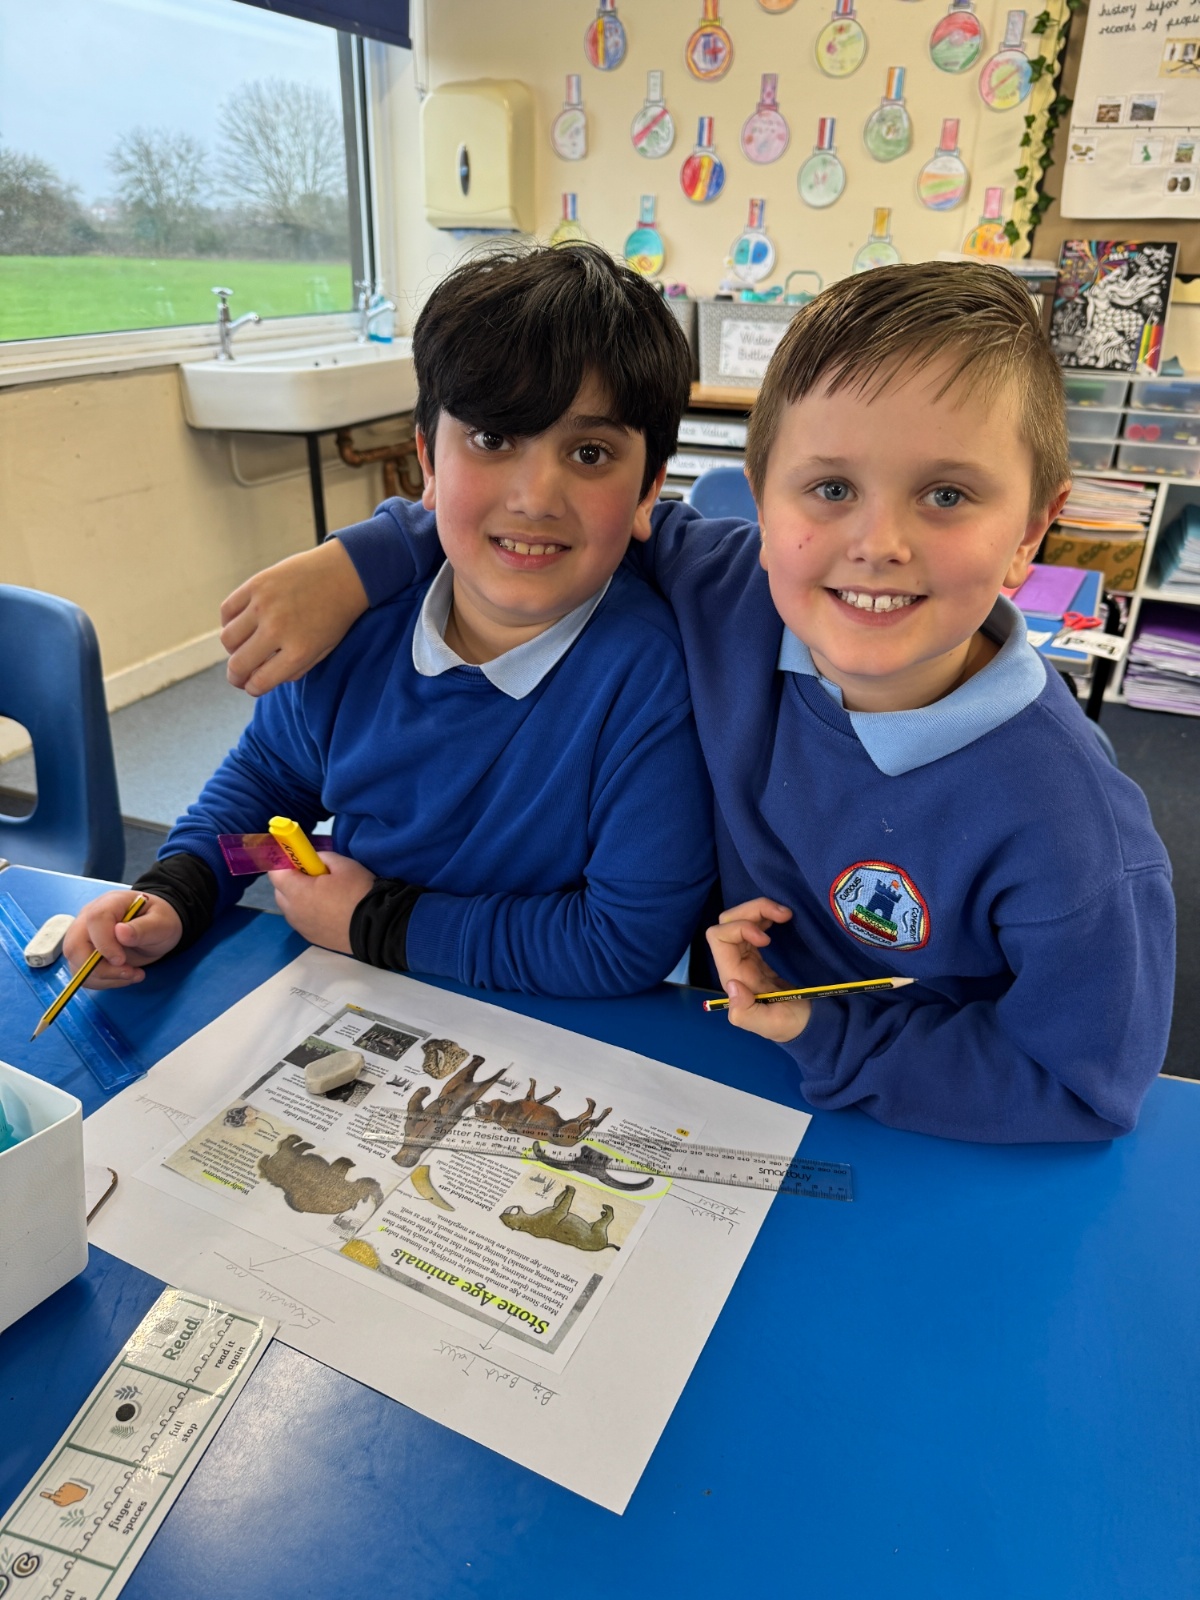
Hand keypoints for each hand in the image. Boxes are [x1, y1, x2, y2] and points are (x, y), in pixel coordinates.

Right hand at [63, 891, 182, 988]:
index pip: (95, 920)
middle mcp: (89, 918)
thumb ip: (143, 928)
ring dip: (104, 977)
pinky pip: (83, 974)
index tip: (121, 960)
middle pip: (75, 946)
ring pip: (76, 964)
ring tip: (133, 974)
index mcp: (110, 903)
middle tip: (128, 972)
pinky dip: (104, 981)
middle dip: (99, 968)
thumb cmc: (159, 921)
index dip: (104, 943)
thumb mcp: (161, 923)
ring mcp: (83, 937)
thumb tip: (120, 932)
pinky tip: (124, 976)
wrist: (156, 928)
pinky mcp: (84, 954)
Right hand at [220, 540, 368, 695]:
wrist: (344, 573)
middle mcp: (276, 630)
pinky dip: (228, 622)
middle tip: (238, 675)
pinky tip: (240, 624)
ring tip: (243, 646)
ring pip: (227, 639)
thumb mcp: (322, 651)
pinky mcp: (255, 585)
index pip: (259, 681)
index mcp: (298, 651)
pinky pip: (227, 610)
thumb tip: (260, 678)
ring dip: (232, 649)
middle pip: (238, 664)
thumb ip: (293, 669)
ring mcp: (263, 606)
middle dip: (235, 676)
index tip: (251, 686)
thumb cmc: (335, 616)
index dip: (251, 688)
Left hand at [268, 851, 375, 953]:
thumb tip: (312, 860)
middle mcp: (292, 912)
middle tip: (314, 876)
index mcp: (297, 892)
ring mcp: (301, 927)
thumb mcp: (344, 864)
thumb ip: (321, 857)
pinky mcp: (311, 938)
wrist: (377, 928)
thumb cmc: (358, 892)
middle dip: (291, 880)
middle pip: (279, 891)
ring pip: (290, 907)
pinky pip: (301, 920)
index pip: (275, 872)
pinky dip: (307, 912)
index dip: (285, 862)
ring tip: (324, 895)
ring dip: (298, 898)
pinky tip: (329, 911)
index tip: (300, 859)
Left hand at [705, 897, 811, 1043]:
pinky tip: (781, 918)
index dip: (739, 928)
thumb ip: (745, 1013)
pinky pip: (752, 925)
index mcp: (735, 976)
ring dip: (759, 908)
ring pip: (738, 919)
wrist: (807, 1026)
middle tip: (784, 914)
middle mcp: (735, 963)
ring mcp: (745, 957)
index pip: (719, 938)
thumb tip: (731, 984)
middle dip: (751, 910)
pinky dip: (764, 914)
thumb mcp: (772, 1025)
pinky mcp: (757, 954)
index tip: (767, 938)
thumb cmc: (790, 1026)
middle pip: (726, 921)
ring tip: (786, 913)